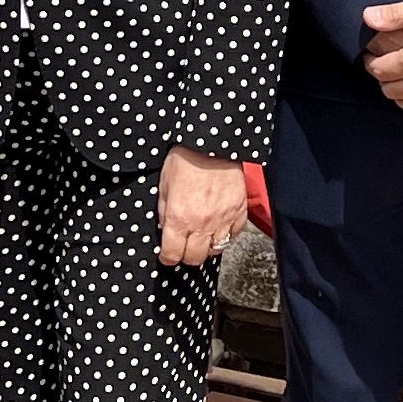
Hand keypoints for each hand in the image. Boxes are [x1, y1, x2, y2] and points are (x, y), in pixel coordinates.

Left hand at [157, 149, 248, 267]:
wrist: (212, 143)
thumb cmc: (185, 160)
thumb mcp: (164, 186)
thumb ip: (164, 211)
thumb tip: (165, 229)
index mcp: (178, 218)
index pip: (172, 254)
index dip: (168, 258)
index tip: (168, 256)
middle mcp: (201, 224)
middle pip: (195, 258)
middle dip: (187, 256)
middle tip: (184, 248)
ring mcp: (222, 220)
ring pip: (216, 250)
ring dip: (207, 248)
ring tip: (202, 239)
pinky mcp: (239, 212)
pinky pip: (234, 235)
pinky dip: (227, 235)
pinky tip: (219, 228)